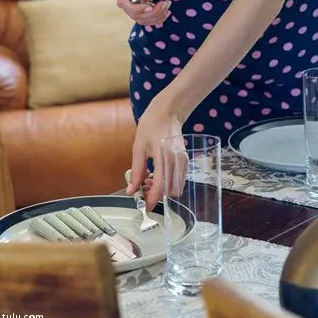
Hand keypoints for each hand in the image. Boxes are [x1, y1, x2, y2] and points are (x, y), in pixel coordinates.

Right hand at [116, 0, 170, 25]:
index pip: (124, 3)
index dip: (137, 9)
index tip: (151, 6)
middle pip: (134, 14)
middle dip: (152, 13)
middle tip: (166, 3)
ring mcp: (131, 5)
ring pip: (141, 19)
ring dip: (156, 16)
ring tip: (167, 5)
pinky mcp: (138, 9)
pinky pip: (146, 19)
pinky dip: (157, 18)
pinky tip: (165, 11)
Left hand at [125, 95, 187, 209]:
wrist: (167, 111)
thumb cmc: (151, 125)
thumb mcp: (139, 146)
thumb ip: (136, 170)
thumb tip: (132, 190)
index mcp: (164, 156)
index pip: (161, 186)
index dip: (153, 199)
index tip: (145, 206)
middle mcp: (177, 160)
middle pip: (171, 190)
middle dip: (158, 195)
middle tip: (145, 189)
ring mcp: (183, 160)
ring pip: (177, 186)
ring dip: (164, 189)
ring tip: (150, 180)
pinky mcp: (185, 160)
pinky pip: (179, 178)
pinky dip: (169, 182)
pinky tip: (158, 174)